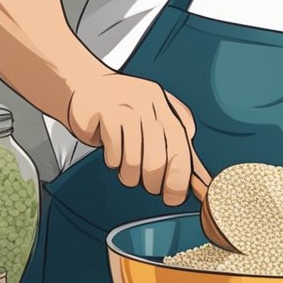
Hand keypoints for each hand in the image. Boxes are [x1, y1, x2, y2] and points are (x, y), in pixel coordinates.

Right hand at [64, 73, 209, 202]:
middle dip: (155, 180)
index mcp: (164, 105)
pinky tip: (113, 157)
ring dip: (130, 174)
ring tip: (128, 173)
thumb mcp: (152, 120)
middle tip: (151, 188)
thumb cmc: (120, 109)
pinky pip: (114, 149)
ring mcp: (125, 105)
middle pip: (159, 153)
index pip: (181, 143)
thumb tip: (199, 176)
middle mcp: (147, 102)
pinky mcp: (103, 111)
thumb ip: (176, 144)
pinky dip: (114, 161)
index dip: (180, 173)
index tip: (175, 195)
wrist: (82, 87)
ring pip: (134, 156)